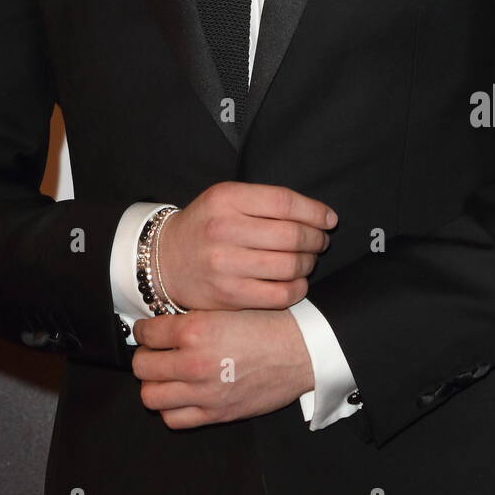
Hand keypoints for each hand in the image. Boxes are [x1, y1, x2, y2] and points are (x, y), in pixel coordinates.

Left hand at [132, 308, 314, 427]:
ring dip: (154, 384)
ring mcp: (203, 392)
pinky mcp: (215, 414)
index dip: (144, 330)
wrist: (300, 350)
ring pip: (150, 396)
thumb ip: (193, 317)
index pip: (146, 333)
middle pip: (142, 366)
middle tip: (155, 352)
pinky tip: (180, 395)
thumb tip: (163, 324)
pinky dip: (171, 408)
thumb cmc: (268, 324)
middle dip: (145, 356)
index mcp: (195, 329)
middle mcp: (194, 362)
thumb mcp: (226, 307)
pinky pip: (173, 419)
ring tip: (165, 375)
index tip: (148, 331)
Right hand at [155, 182, 336, 311]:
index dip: (314, 211)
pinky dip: (297, 289)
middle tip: (320, 242)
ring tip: (307, 261)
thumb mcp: (225, 199)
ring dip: (308, 264)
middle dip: (315, 240)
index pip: (284, 202)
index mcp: (225, 198)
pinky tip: (297, 282)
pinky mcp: (228, 295)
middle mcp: (223, 229)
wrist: (165, 260)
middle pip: (291, 235)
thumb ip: (264, 202)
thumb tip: (319, 215)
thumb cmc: (205, 226)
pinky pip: (279, 295)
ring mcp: (225, 265)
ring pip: (289, 266)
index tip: (329, 219)